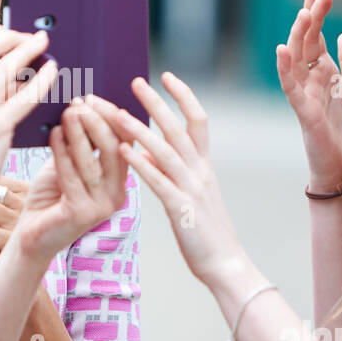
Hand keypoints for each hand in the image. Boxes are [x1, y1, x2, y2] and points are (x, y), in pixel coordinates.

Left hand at [13, 97, 128, 261]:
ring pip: (93, 160)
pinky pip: (72, 176)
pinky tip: (54, 135)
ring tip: (67, 112)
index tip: (93, 97)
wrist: (32, 235)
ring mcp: (102, 206)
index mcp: (119, 180)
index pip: (125, 142)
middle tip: (79, 102)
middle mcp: (117, 194)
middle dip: (96, 121)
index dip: (112, 117)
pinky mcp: (82, 214)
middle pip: (114, 148)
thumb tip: (81, 105)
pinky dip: (62, 152)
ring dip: (79, 133)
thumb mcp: (69, 163)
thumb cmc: (51, 196)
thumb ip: (79, 142)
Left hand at [96, 74, 248, 289]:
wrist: (225, 265)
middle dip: (157, 103)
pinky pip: (158, 182)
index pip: (198, 120)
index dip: (183, 96)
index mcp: (204, 166)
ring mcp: (191, 189)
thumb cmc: (203, 232)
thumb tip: (145, 151)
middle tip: (135, 81)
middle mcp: (200, 172)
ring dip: (139, 130)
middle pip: (178, 128)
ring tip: (116, 112)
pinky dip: (141, 164)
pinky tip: (122, 151)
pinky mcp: (180, 209)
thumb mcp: (189, 194)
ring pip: (165, 151)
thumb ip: (169, 171)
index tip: (167, 75)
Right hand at [275, 0, 341, 193]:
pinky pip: (290, 86)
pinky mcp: (303, 111)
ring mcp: (305, 93)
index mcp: (326, 73)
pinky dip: (285, 68)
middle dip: (310, 15)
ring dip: (298, 34)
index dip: (318, 14)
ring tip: (305, 12)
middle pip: (306, 41)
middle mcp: (312, 80)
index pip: (318, 37)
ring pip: (296, 58)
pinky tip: (282, 49)